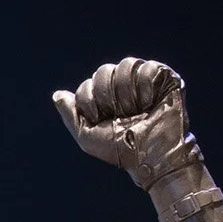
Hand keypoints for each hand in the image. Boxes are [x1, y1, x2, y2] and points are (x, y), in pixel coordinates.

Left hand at [52, 56, 193, 189]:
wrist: (152, 157)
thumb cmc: (122, 152)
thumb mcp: (87, 137)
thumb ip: (71, 115)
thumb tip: (57, 95)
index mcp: (105, 98)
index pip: (87, 84)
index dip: (90, 102)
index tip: (102, 120)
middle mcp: (123, 85)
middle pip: (103, 70)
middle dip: (106, 95)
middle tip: (121, 115)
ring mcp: (144, 80)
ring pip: (126, 64)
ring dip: (126, 92)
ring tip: (137, 110)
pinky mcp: (165, 78)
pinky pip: (147, 67)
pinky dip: (145, 87)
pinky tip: (151, 102)